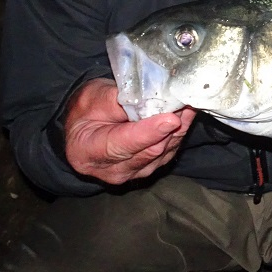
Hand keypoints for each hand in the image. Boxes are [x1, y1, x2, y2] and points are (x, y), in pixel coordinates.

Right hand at [64, 78, 195, 184]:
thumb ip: (118, 100)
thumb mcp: (93, 98)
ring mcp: (133, 173)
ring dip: (178, 128)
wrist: (85, 127)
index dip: (149, 132)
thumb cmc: (86, 111)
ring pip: (164, 152)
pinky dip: (179, 132)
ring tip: (187, 103)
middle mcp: (112, 170)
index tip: (170, 119)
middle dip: (170, 127)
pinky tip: (186, 113)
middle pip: (149, 151)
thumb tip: (149, 100)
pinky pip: (169, 151)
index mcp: (88, 152)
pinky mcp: (149, 168)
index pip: (123, 144)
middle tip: (184, 102)